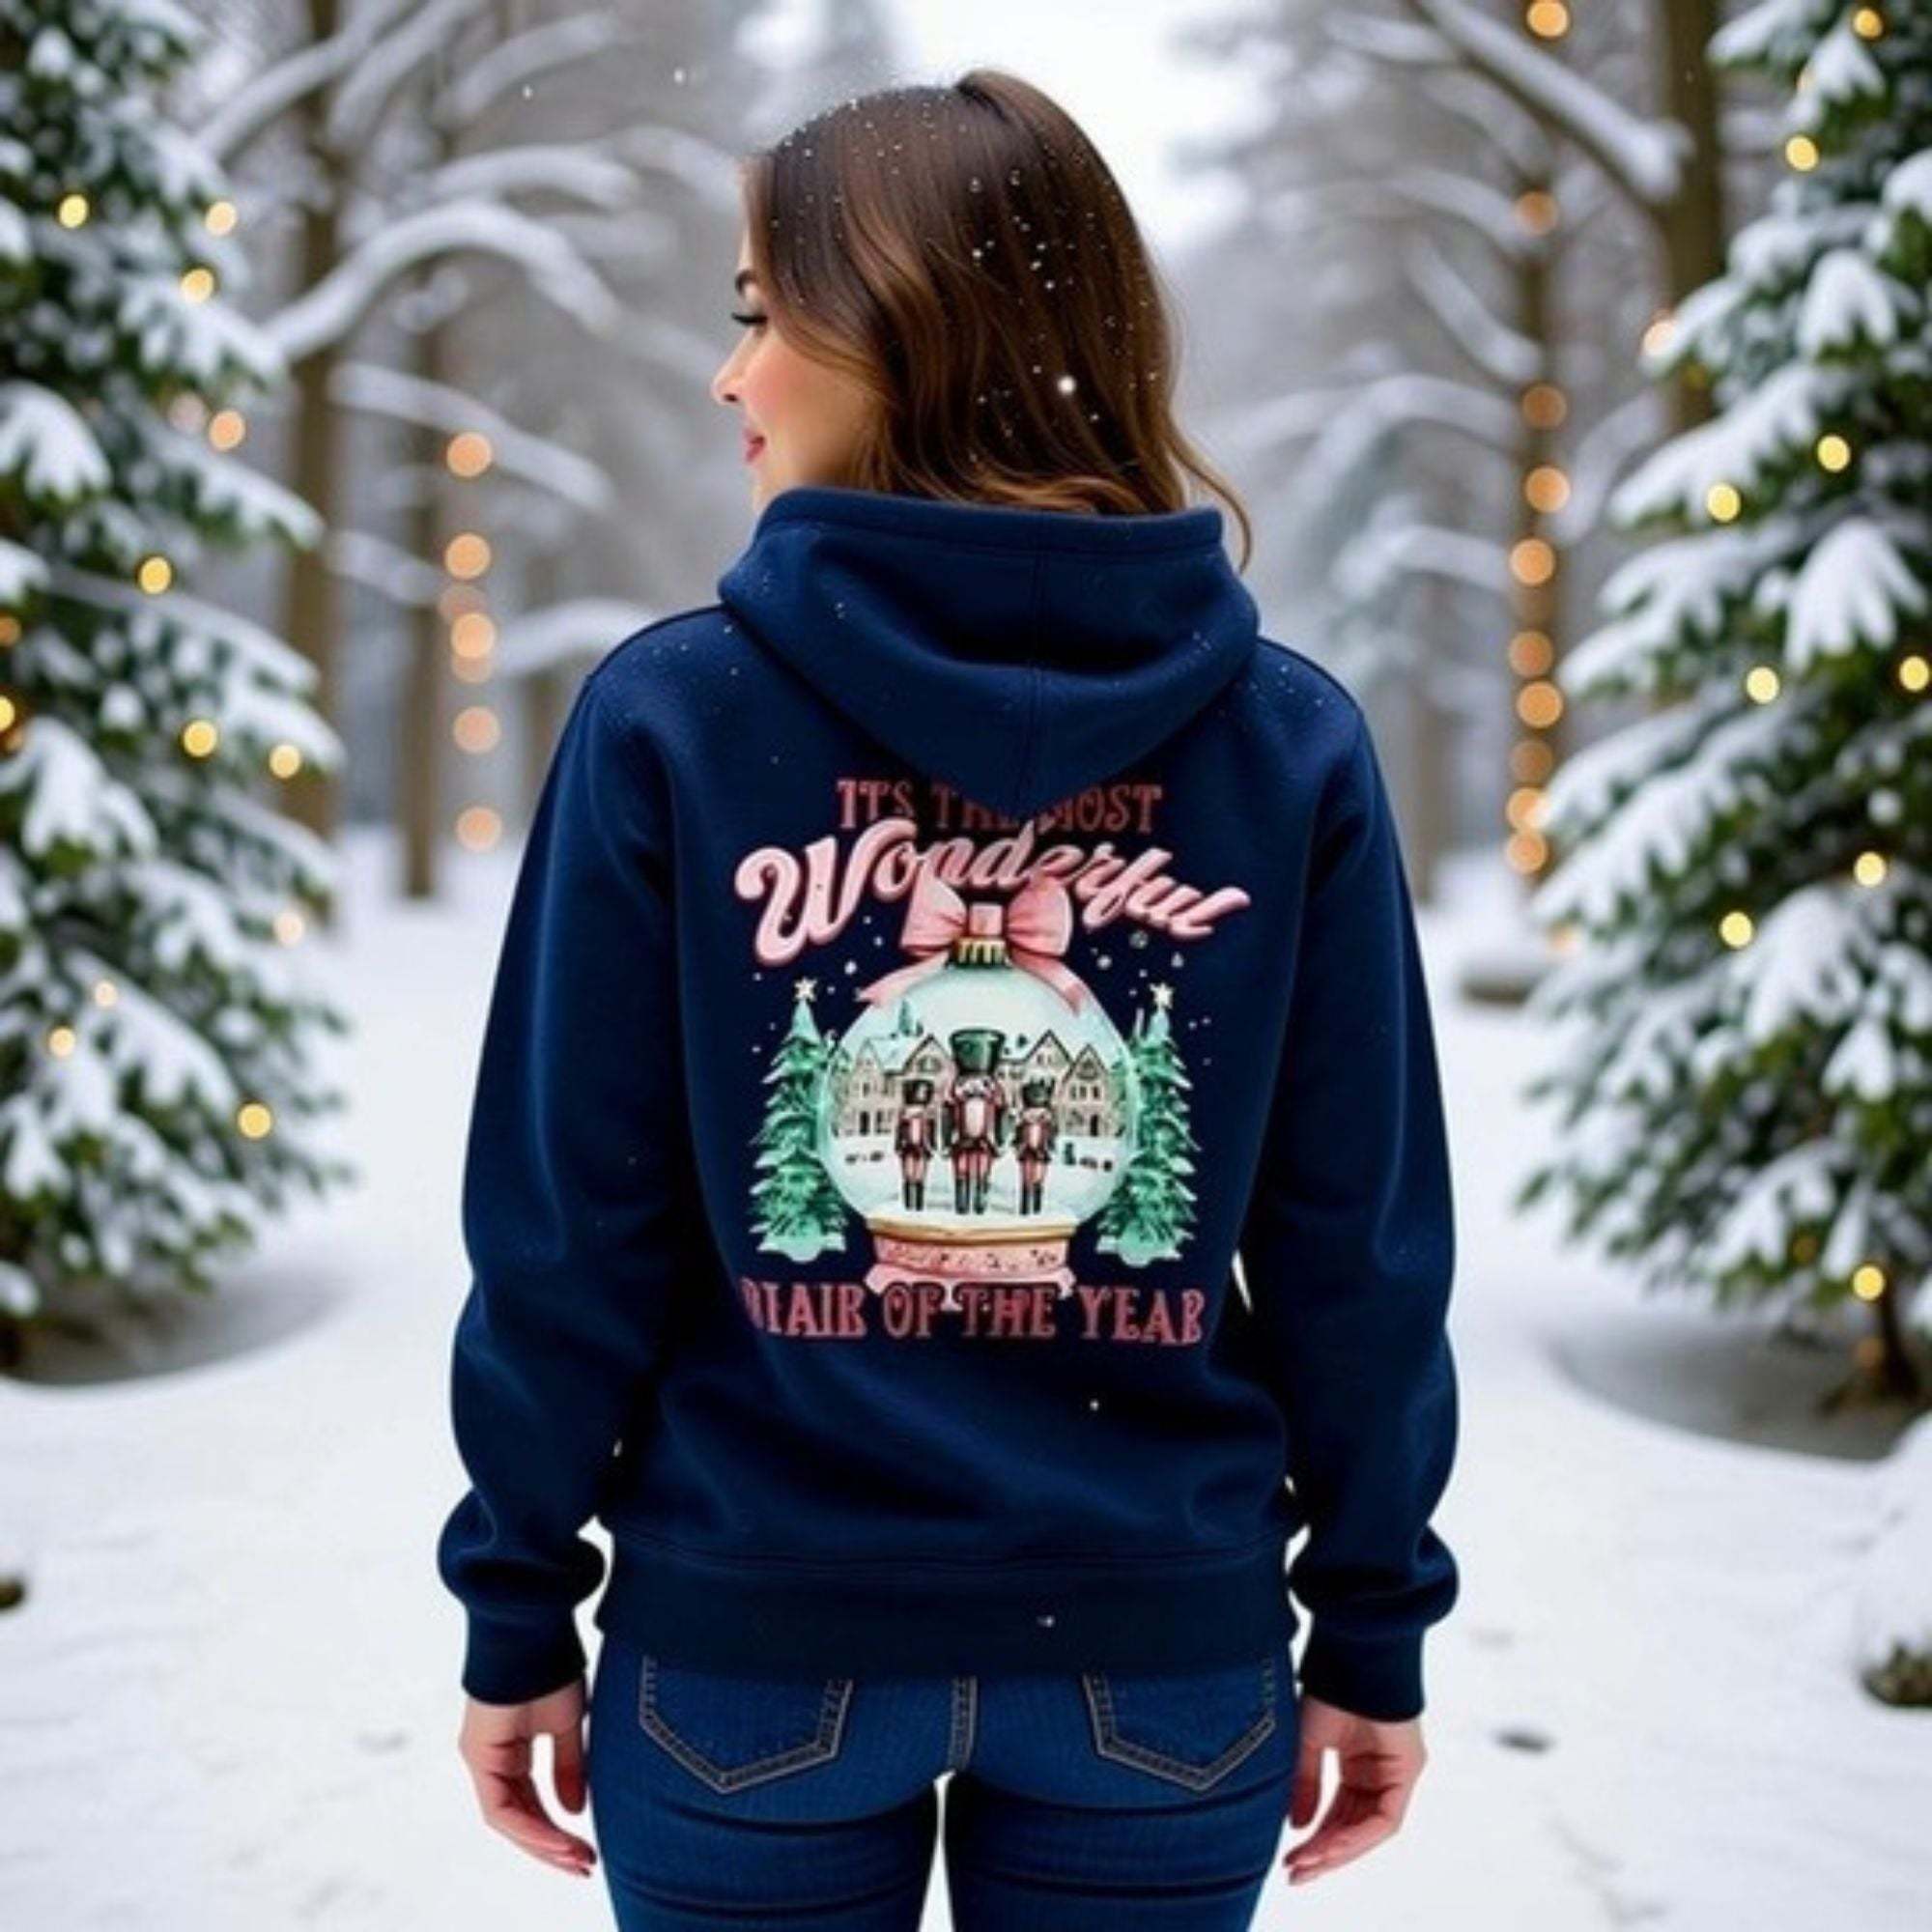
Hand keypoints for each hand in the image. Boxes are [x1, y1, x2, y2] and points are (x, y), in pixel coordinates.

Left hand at [457, 1677, 596, 1878]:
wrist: (534, 1631)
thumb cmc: (552, 1668)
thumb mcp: (566, 1726)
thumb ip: (568, 1768)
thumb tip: (573, 1811)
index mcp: (510, 1750)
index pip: (530, 1803)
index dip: (556, 1829)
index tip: (586, 1848)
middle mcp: (491, 1758)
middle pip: (519, 1818)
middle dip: (552, 1846)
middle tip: (584, 1865)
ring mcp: (482, 1758)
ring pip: (509, 1819)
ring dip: (543, 1844)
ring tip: (577, 1860)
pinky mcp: (479, 1755)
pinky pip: (501, 1808)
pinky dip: (531, 1827)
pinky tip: (558, 1838)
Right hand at [1282, 1694, 1426, 1884]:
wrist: (1350, 1657)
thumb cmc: (1327, 1690)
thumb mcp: (1307, 1744)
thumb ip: (1304, 1786)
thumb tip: (1298, 1828)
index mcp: (1357, 1763)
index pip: (1338, 1813)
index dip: (1315, 1838)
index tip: (1289, 1858)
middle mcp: (1380, 1772)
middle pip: (1353, 1826)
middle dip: (1324, 1853)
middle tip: (1296, 1873)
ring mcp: (1396, 1773)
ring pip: (1369, 1829)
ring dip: (1337, 1850)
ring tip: (1307, 1864)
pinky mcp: (1409, 1771)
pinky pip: (1385, 1819)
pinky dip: (1357, 1836)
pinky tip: (1329, 1845)